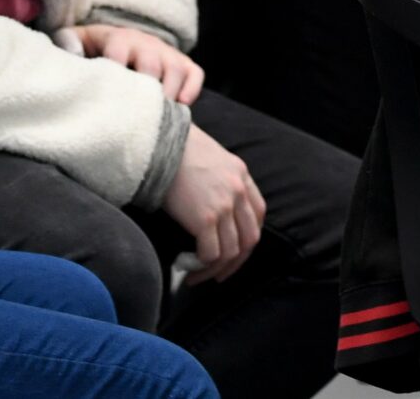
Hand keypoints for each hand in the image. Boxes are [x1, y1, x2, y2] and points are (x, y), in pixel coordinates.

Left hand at [74, 24, 202, 103]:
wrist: (121, 46)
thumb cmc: (94, 53)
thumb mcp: (78, 44)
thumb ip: (69, 45)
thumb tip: (70, 55)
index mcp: (118, 37)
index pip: (118, 46)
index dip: (115, 66)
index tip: (109, 91)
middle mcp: (145, 42)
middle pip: (151, 60)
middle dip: (145, 85)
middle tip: (134, 110)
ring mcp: (167, 53)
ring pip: (175, 68)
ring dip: (168, 92)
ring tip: (157, 115)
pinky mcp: (184, 64)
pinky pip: (195, 73)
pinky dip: (191, 89)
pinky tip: (181, 106)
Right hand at [163, 124, 265, 284]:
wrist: (161, 144)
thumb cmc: (177, 150)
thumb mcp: (212, 159)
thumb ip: (222, 180)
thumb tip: (214, 206)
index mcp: (242, 175)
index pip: (258, 215)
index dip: (247, 238)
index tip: (234, 251)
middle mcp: (238, 191)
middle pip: (250, 238)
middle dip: (235, 262)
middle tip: (219, 274)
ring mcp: (225, 205)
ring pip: (231, 251)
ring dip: (214, 270)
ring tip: (196, 275)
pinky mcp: (206, 218)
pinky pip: (211, 253)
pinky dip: (201, 265)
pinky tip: (186, 265)